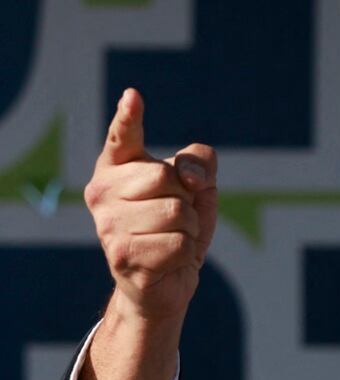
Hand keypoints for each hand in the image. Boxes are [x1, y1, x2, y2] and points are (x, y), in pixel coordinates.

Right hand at [84, 88, 217, 322]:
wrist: (165, 282)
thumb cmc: (177, 228)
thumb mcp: (197, 190)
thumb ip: (199, 164)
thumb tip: (191, 176)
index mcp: (115, 168)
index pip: (121, 137)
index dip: (128, 118)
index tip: (133, 97)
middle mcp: (101, 192)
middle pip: (165, 177)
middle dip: (185, 200)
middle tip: (173, 218)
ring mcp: (107, 224)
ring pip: (176, 213)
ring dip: (188, 229)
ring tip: (171, 239)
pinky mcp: (121, 255)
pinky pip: (178, 243)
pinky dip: (186, 253)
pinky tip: (168, 259)